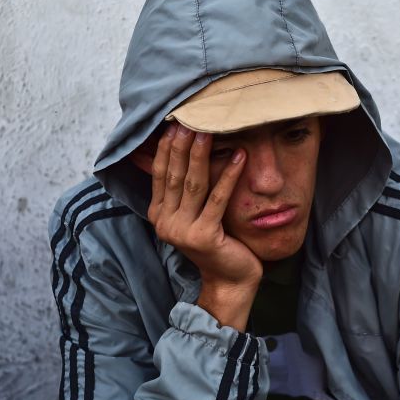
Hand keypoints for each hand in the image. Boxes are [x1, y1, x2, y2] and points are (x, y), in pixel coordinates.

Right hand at [147, 124, 260, 329]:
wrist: (230, 280)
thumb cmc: (218, 242)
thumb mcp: (195, 214)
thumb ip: (185, 190)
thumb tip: (181, 153)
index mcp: (159, 214)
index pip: (160, 174)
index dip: (166, 148)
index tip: (176, 124)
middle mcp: (165, 222)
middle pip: (174, 175)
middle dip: (182, 145)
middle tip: (192, 119)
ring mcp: (183, 231)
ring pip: (193, 184)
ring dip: (201, 155)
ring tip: (211, 131)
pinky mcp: (204, 236)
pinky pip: (218, 199)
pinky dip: (229, 175)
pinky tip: (240, 156)